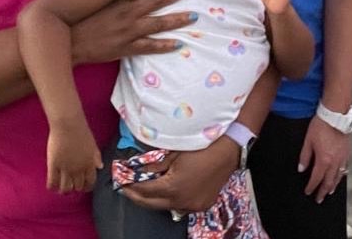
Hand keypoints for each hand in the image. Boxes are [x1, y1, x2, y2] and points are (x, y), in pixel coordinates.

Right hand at [45, 122, 101, 193]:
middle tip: (71, 185)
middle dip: (75, 188)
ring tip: (61, 188)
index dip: (86, 187)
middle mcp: (78, 169)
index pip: (90, 182)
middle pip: (77, 187)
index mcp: (89, 164)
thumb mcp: (93, 145)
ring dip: (64, 190)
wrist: (68, 125)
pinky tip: (52, 186)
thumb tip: (100, 166)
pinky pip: (52, 182)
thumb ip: (96, 157)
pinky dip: (52, 187)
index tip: (83, 187)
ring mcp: (65, 169)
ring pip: (65, 188)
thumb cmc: (81, 132)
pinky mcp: (53, 165)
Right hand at [68, 0, 195, 64]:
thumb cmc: (84, 20)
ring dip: (176, 19)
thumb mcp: (98, 2)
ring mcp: (128, 31)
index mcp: (118, 0)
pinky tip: (179, 44)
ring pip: (157, 23)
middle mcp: (125, 13)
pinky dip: (164, 45)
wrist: (71, 44)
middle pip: (155, 0)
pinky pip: (150, 46)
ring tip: (194, 16)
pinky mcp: (127, 47)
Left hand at [120, 139, 237, 213]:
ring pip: (166, 206)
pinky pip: (181, 205)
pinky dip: (171, 199)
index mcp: (173, 187)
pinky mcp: (202, 204)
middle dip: (137, 197)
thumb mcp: (174, 152)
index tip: (121, 182)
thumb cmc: (202, 146)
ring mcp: (193, 205)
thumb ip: (154, 165)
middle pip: (152, 204)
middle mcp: (182, 201)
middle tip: (127, 189)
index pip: (145, 191)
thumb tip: (138, 170)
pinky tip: (167, 190)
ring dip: (155, 199)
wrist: (229, 149)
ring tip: (146, 188)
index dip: (130, 187)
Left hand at [298, 115, 350, 202]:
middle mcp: (334, 162)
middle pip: (329, 181)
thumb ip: (304, 157)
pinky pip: (345, 168)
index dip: (311, 187)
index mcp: (323, 160)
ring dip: (333, 186)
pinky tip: (339, 176)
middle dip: (323, 191)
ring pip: (338, 177)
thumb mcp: (308, 141)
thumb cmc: (321, 125)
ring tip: (330, 192)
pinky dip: (341, 175)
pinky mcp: (347, 152)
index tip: (308, 192)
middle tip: (319, 198)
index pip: (316, 178)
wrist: (335, 115)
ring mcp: (342, 158)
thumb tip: (301, 168)